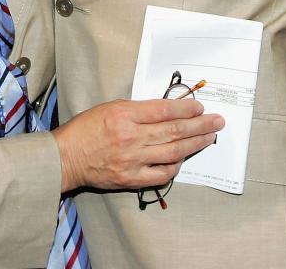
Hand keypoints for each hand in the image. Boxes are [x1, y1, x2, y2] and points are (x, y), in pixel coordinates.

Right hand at [53, 98, 223, 192]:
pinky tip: (184, 158)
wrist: (67, 156)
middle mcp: (131, 137)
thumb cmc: (86, 128)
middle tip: (217, 121)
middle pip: (174, 130)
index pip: (164, 110)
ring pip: (173, 151)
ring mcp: (133, 160)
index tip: (199, 106)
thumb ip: (138, 110)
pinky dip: (176, 165)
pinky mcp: (131, 178)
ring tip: (210, 137)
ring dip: (195, 144)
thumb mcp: (110, 107)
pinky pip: (162, 174)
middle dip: (200, 125)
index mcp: (124, 114)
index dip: (186, 108)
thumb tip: (167, 111)